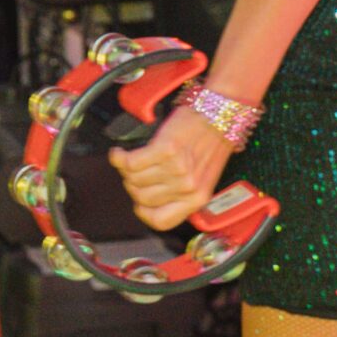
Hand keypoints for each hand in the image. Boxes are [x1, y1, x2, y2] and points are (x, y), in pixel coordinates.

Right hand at [110, 103, 235, 230]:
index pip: (160, 221)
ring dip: (126, 169)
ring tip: (129, 158)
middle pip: (141, 197)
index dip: (142, 211)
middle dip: (132, 184)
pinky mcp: (165, 149)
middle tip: (135, 171)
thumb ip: (180, 193)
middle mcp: (187, 187)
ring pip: (133, 179)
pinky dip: (119, 157)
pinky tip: (120, 152)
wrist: (218, 115)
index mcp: (197, 199)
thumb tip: (147, 196)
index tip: (138, 201)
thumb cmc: (209, 143)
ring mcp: (176, 169)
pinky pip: (130, 162)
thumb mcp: (202, 178)